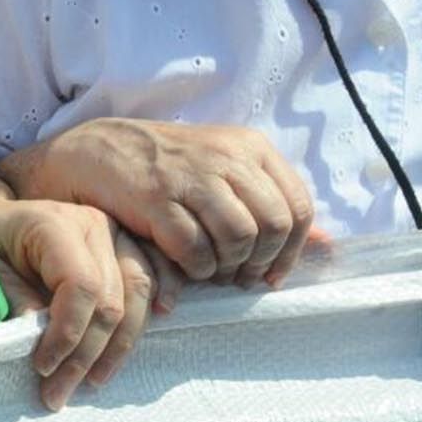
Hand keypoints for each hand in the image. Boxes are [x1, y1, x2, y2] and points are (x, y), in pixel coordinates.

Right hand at [0, 119, 316, 287]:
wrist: (93, 152)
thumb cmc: (163, 167)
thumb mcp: (222, 171)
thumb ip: (273, 205)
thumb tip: (329, 247)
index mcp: (248, 147)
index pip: (298, 206)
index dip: (291, 250)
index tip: (269, 271)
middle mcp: (225, 156)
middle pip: (274, 225)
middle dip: (261, 261)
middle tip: (238, 275)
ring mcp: (190, 176)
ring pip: (240, 237)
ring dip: (228, 266)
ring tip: (211, 269)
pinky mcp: (156, 198)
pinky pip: (196, 249)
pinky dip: (196, 268)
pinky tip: (184, 265)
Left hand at [0, 195, 177, 409]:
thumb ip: (12, 299)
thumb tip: (39, 336)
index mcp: (53, 222)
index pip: (81, 286)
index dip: (68, 334)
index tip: (43, 367)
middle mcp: (92, 223)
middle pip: (110, 299)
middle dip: (85, 355)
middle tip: (57, 394)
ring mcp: (113, 235)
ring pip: (136, 296)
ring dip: (116, 349)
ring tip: (89, 383)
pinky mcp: (124, 248)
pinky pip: (147, 286)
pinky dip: (139, 323)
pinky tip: (121, 352)